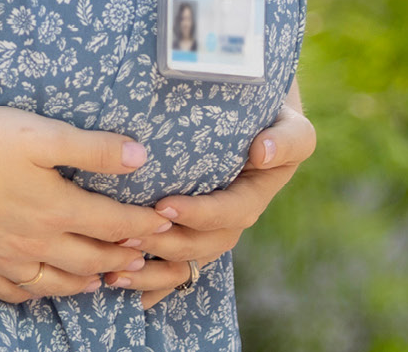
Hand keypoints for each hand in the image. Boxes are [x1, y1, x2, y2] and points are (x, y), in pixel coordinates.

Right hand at [0, 105, 176, 304]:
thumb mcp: (40, 133)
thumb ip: (92, 147)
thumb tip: (141, 157)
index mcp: (55, 208)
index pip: (112, 222)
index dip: (142, 224)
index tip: (164, 224)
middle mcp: (35, 242)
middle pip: (91, 257)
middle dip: (123, 257)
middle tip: (145, 257)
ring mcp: (4, 260)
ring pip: (57, 282)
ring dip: (87, 280)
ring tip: (105, 277)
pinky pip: (15, 293)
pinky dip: (38, 294)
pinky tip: (44, 288)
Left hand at [103, 89, 315, 308]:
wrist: (256, 126)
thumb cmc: (272, 123)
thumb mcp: (291, 129)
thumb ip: (287, 140)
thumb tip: (262, 152)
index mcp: (251, 199)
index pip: (227, 214)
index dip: (198, 215)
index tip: (164, 206)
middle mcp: (229, 223)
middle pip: (200, 245)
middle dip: (164, 245)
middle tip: (126, 238)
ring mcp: (208, 233)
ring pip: (183, 264)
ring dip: (150, 272)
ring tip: (115, 271)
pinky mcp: (188, 236)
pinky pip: (171, 270)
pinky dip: (147, 282)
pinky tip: (115, 285)